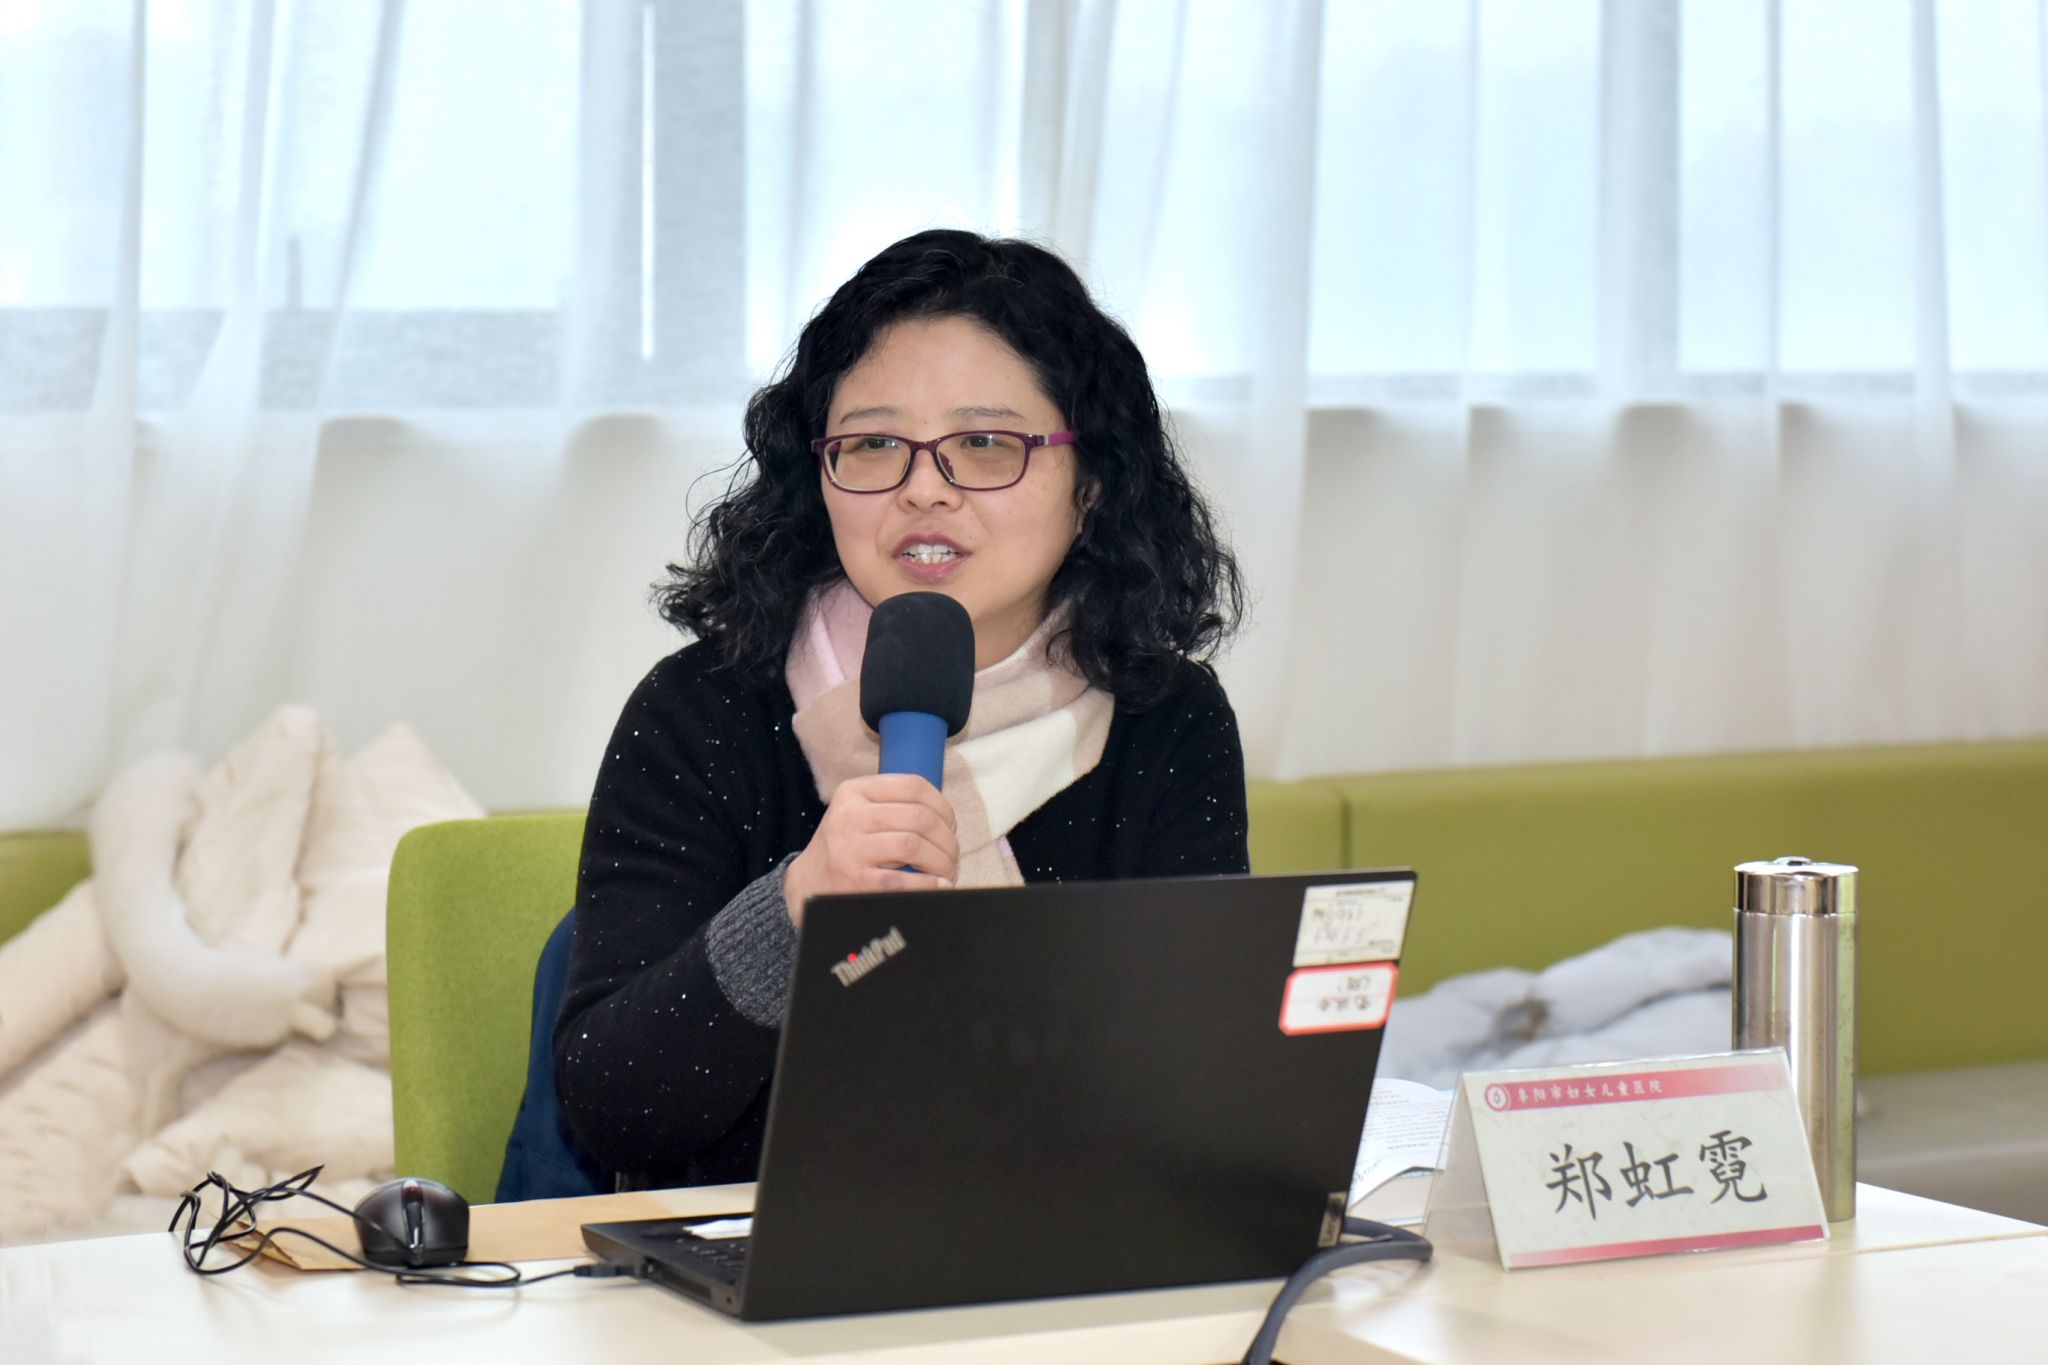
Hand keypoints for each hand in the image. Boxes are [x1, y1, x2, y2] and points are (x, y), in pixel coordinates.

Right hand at [782, 773, 957, 925]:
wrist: (806, 885)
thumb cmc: (844, 848)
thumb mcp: (858, 814)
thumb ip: (892, 806)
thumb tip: (945, 818)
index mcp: (853, 792)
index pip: (912, 786)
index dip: (943, 806)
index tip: (950, 824)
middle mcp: (849, 816)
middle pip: (919, 818)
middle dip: (947, 839)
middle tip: (952, 855)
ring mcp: (849, 849)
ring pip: (914, 845)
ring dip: (941, 861)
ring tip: (946, 872)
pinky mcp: (854, 882)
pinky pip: (903, 881)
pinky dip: (928, 884)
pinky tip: (938, 886)